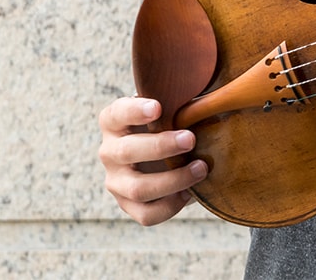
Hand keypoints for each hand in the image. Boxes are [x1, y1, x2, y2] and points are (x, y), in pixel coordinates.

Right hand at [98, 96, 207, 225]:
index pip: (116, 114)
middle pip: (126, 151)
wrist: (166, 154)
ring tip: (201, 168)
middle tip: (190, 139)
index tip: (157, 107)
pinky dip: (171, 205)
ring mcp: (115, 181)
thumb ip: (178, 104)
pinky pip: (146, 214)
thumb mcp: (169, 109)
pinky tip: (190, 193)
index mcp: (114, 123)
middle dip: (161, 146)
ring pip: (137, 188)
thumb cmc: (170, 123)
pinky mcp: (128, 205)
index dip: (134, 111)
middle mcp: (109, 152)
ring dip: (172, 180)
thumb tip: (206, 100)